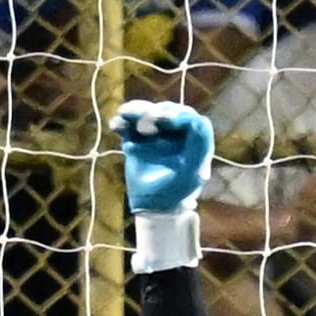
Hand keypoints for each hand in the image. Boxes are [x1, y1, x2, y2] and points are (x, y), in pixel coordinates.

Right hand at [114, 97, 214, 214]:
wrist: (153, 206)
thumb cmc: (176, 191)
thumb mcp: (191, 173)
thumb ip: (198, 149)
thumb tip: (198, 121)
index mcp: (193, 140)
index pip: (190, 118)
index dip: (179, 115)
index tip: (166, 120)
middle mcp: (175, 132)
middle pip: (166, 110)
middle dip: (155, 113)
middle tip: (146, 128)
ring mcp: (155, 133)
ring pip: (146, 112)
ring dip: (136, 111)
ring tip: (125, 116)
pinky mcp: (136, 138)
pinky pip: (128, 124)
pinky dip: (121, 122)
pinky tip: (116, 126)